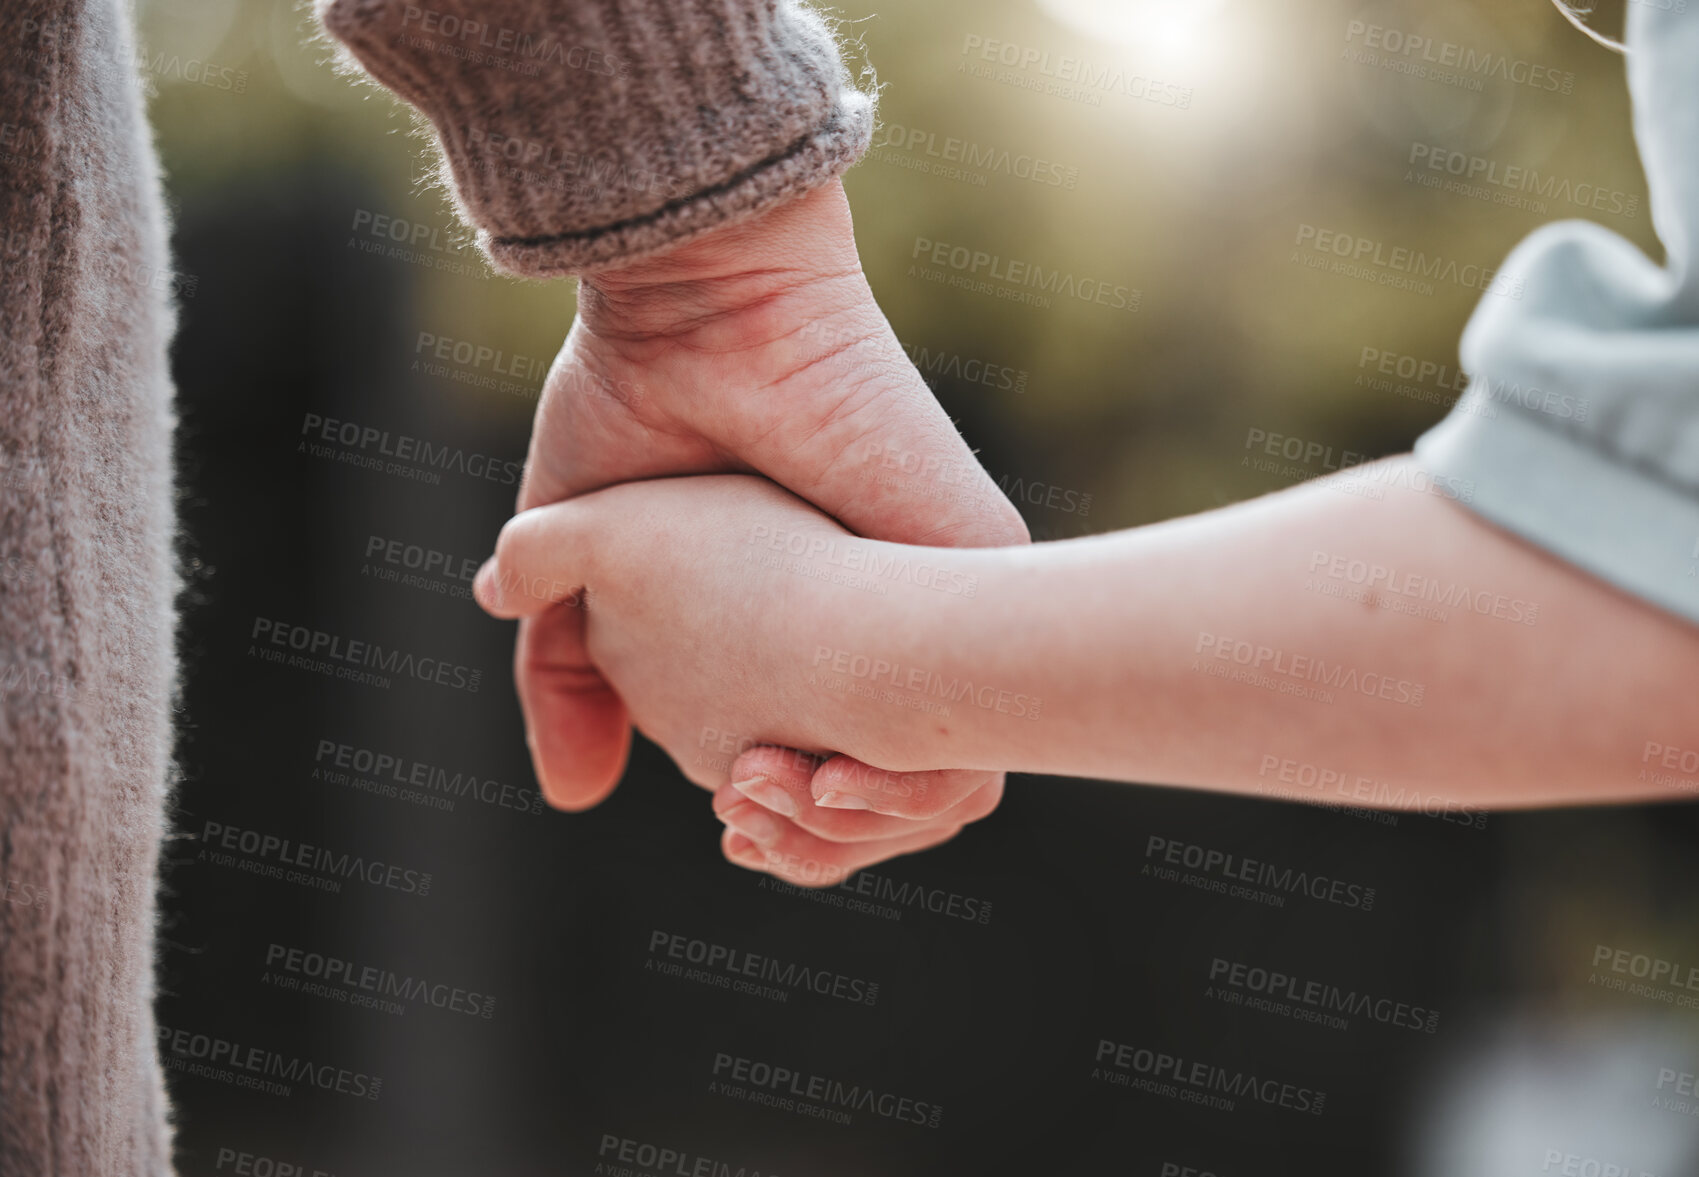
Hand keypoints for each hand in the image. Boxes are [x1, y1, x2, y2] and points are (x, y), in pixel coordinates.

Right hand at [489, 178, 1028, 877]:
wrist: (698, 306)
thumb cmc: (636, 406)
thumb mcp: (578, 567)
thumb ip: (563, 676)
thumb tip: (572, 795)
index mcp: (783, 621)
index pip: (803, 764)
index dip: (773, 824)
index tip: (731, 827)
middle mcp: (863, 613)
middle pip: (880, 782)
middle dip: (820, 835)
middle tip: (748, 817)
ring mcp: (924, 588)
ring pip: (947, 764)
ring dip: (865, 818)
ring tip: (778, 787)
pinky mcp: (973, 552)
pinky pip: (988, 700)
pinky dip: (928, 772)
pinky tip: (842, 774)